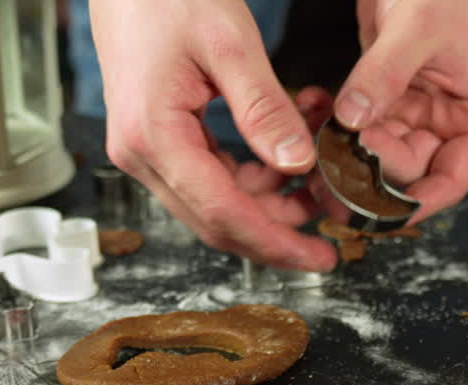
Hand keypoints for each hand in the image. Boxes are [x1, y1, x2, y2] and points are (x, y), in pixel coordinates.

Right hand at [91, 0, 338, 270]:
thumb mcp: (230, 44)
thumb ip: (264, 108)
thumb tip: (297, 163)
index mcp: (153, 135)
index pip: (222, 212)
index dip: (276, 242)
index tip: (319, 258)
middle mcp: (140, 153)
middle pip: (215, 222)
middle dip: (275, 237)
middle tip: (326, 244)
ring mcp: (144, 149)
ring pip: (213, 204)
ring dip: (265, 209)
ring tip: (314, 193)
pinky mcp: (156, 140)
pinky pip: (207, 179)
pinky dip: (248, 183)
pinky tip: (282, 167)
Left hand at [320, 0, 467, 221]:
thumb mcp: (416, 29)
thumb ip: (383, 76)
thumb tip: (352, 120)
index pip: (449, 181)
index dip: (412, 204)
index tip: (371, 211)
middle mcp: (449, 127)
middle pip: (404, 173)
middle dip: (363, 171)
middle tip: (322, 164)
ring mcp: (416, 116)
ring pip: (373, 155)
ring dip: (340, 148)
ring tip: (311, 129)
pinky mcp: (385, 100)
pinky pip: (355, 127)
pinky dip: (331, 119)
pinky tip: (311, 103)